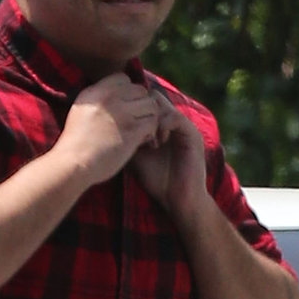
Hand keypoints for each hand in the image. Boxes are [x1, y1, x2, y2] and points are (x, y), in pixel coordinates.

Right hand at [55, 74, 164, 187]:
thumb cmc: (75, 143)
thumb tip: (113, 95)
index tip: (125, 106)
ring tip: (141, 130)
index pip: (124, 78)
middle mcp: (110, 98)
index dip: (128, 92)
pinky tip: (142, 140)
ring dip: (149, 117)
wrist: (73, 162)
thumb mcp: (80, 110)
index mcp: (96, 91)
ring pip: (151, 105)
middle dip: (141, 104)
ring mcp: (122, 114)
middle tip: (137, 119)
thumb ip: (96, 99)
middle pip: (140, 90)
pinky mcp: (132, 131)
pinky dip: (151, 131)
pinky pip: (152, 122)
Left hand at [130, 93, 207, 221]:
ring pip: (162, 104)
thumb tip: (105, 126)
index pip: (143, 101)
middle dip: (139, 110)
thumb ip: (127, 138)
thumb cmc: (157, 181)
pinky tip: (157, 143)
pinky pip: (176, 117)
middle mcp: (172, 122)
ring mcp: (184, 127)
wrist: (179, 201)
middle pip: (151, 97)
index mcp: (160, 125)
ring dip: (150, 118)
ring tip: (146, 140)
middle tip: (132, 128)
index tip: (121, 123)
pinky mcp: (193, 135)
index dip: (130, 107)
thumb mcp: (135, 156)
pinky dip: (163, 126)